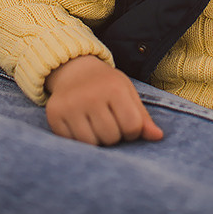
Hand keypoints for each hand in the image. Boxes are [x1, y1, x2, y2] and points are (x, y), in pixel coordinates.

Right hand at [45, 55, 163, 145]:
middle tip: (107, 120)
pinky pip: (72, 143)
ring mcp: (71, 105)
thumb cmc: (106, 84)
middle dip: (113, 134)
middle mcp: (91, 95)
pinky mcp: (54, 115)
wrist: (73, 69)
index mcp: (114, 88)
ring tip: (94, 123)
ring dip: (96, 139)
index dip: (132, 130)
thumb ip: (142, 117)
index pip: (132, 127)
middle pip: (111, 137)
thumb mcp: (127, 92)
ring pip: (91, 143)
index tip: (125, 120)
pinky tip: (79, 124)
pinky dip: (78, 139)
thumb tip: (158, 137)